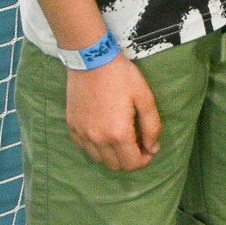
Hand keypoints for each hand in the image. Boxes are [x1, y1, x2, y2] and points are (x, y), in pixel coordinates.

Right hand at [65, 55, 161, 171]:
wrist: (92, 58)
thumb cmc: (121, 75)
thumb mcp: (144, 96)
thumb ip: (152, 126)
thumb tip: (153, 148)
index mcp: (118, 133)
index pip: (132, 164)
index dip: (144, 161)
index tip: (149, 150)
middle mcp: (98, 139)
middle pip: (116, 166)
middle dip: (130, 160)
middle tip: (137, 145)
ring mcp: (83, 133)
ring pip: (99, 159)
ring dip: (113, 156)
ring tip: (121, 140)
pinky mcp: (73, 125)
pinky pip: (84, 147)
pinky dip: (96, 147)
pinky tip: (103, 133)